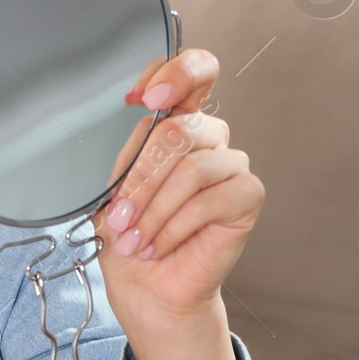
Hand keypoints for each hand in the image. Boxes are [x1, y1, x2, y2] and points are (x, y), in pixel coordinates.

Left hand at [90, 48, 264, 332]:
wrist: (147, 288)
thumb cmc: (128, 237)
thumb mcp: (111, 190)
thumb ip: (126, 154)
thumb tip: (137, 121)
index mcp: (174, 122)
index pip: (193, 72)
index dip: (175, 72)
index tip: (141, 97)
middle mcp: (206, 137)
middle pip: (176, 131)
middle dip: (140, 180)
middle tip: (119, 217)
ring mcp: (230, 165)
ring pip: (190, 168)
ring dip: (153, 210)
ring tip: (134, 238)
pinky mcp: (247, 196)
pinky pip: (210, 199)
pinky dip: (175, 226)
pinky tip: (157, 244)